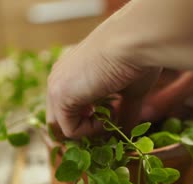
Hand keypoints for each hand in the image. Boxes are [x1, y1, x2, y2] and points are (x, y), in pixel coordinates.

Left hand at [46, 35, 161, 138]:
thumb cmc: (136, 58)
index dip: (90, 121)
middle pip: (60, 120)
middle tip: (111, 123)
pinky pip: (70, 130)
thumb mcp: (129, 91)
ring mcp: (56, 85)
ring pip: (63, 127)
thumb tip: (126, 133)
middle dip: (85, 129)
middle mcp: (59, 77)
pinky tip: (109, 113)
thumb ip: (123, 112)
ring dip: (91, 130)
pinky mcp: (59, 95)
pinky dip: (93, 131)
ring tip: (114, 113)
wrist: (134, 41)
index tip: (115, 115)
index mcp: (71, 72)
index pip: (68, 108)